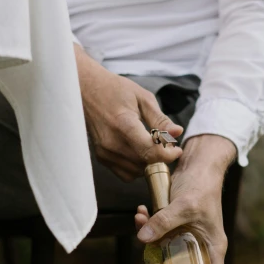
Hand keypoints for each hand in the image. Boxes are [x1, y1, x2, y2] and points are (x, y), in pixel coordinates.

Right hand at [75, 45, 182, 180]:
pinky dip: (136, 167)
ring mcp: (105, 152)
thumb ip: (161, 119)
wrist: (86, 90)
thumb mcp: (143, 98)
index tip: (176, 149)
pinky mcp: (101, 158)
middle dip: (160, 158)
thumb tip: (177, 133)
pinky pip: (126, 174)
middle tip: (164, 144)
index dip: (167, 155)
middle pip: (145, 164)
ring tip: (150, 145)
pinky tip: (138, 151)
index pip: (149, 152)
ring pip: (137, 172)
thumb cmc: (115, 90)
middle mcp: (112, 142)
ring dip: (148, 163)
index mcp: (124, 125)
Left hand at [135, 135, 236, 263]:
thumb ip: (164, 222)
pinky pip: (157, 234)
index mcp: (213, 249)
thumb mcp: (185, 206)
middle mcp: (199, 247)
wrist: (198, 164)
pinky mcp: (173, 225)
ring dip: (148, 241)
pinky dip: (146, 225)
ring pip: (164, 252)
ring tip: (140, 221)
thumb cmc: (202, 186)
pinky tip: (140, 212)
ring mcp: (185, 236)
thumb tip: (142, 237)